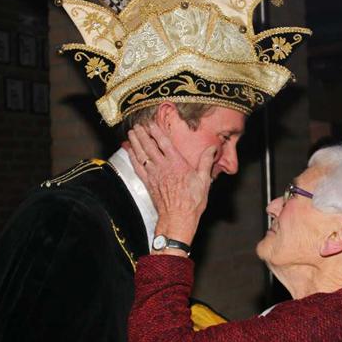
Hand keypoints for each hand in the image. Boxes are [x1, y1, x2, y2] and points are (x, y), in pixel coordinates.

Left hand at [128, 123, 215, 244]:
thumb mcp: (204, 180)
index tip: (150, 123)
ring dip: (135, 142)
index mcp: (177, 163)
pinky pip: (138, 167)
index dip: (156, 131)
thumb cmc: (192, 202)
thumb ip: (206, 162)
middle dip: (142, 134)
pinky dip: (132, 158)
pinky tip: (129, 151)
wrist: (177, 219)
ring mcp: (153, 175)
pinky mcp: (148, 183)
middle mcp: (163, 167)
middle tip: (136, 125)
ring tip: (131, 133)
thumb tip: (213, 148)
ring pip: (141, 155)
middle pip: (149, 146)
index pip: (164, 142)